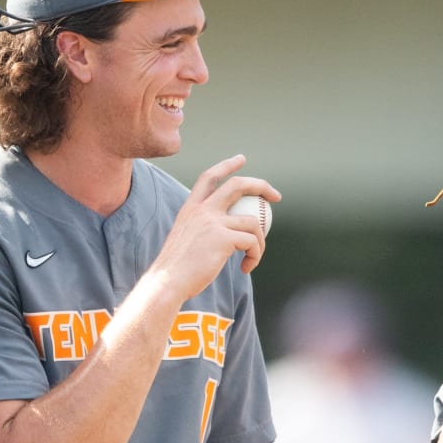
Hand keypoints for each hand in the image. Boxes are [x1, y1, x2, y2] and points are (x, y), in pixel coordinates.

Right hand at [152, 155, 280, 298]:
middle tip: (276, 197)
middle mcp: (202, 211)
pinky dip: (255, 256)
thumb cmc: (176, 271)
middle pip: (237, 185)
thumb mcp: (185, 242)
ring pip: (253, 222)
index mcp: (190, 209)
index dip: (227, 166)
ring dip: (260, 242)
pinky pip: (252, 243)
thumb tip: (223, 236)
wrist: (167, 283)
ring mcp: (213, 223)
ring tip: (253, 258)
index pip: (209, 177)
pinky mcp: (223, 239)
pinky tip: (246, 269)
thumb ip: (202, 232)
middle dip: (261, 186)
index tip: (241, 159)